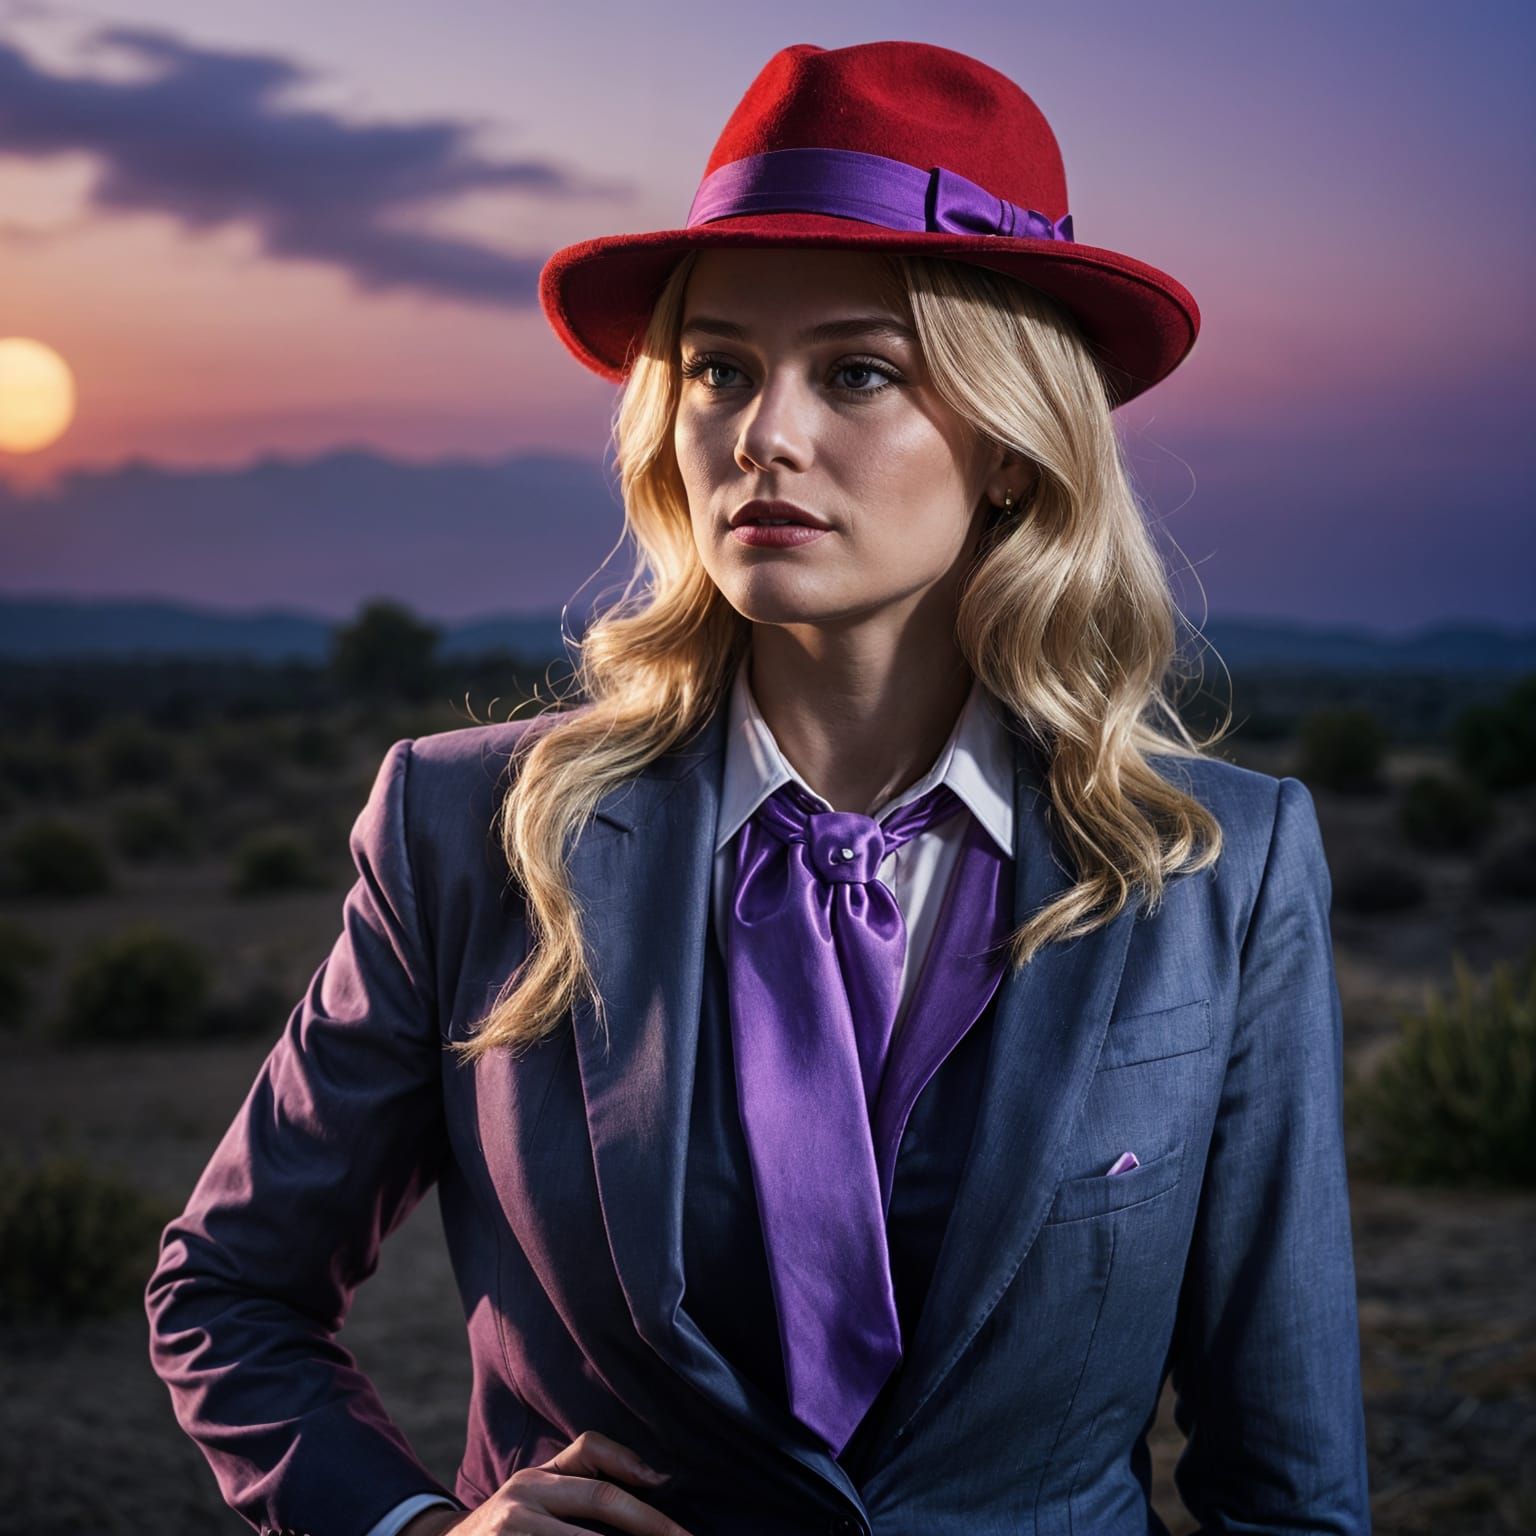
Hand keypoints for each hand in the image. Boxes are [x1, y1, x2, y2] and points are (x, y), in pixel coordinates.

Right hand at [425, 1429, 694, 1535]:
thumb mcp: (538, 1490)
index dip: (638, 1480)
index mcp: (538, 1478)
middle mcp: (523, 1499)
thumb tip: (657, 1477)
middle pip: (601, 1500)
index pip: (595, 1465)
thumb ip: (587, 1473)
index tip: (675, 1501)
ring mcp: (511, 1532)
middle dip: (650, 1525)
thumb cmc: (509, 1523)